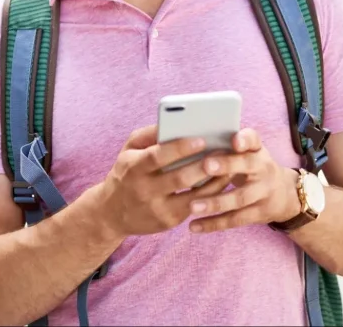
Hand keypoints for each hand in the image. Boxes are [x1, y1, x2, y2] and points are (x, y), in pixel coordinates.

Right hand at [95, 125, 232, 237]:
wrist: (111, 213)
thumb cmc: (126, 173)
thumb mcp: (128, 150)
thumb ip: (149, 134)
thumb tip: (173, 121)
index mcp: (134, 167)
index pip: (157, 157)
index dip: (179, 148)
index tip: (201, 139)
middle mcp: (144, 189)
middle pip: (179, 178)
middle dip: (205, 165)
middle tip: (225, 152)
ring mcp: (157, 208)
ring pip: (193, 196)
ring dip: (214, 182)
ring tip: (230, 167)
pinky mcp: (168, 222)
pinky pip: (195, 207)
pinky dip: (211, 195)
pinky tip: (222, 183)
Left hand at [187, 128, 300, 233]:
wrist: (285, 196)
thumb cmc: (254, 167)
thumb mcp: (250, 153)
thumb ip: (229, 146)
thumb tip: (193, 141)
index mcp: (257, 151)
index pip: (254, 140)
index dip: (245, 140)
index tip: (234, 141)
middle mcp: (263, 169)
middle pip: (247, 167)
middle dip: (227, 166)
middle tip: (206, 165)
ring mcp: (263, 193)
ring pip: (239, 198)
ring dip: (216, 203)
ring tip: (193, 206)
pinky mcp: (259, 214)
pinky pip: (235, 219)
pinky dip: (214, 224)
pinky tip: (194, 226)